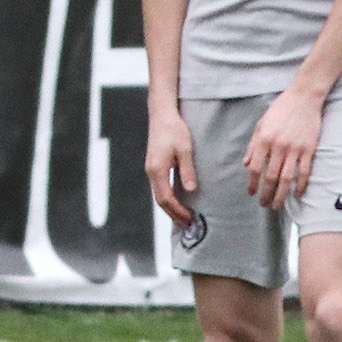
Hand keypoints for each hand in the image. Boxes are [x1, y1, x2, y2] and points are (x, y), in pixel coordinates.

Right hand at [144, 105, 198, 228]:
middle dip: (174, 215)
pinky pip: (160, 188)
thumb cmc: (175, 130)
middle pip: (161, 201)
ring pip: (159, 196)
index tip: (191, 220)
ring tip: (185, 218)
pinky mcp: (154, 167)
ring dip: (171, 209)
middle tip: (189, 226)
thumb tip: (191, 191)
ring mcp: (151, 170)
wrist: (162, 115)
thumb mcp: (185, 149)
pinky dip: (169, 199)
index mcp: (158, 170)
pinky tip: (178, 202)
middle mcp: (151, 172)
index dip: (178, 211)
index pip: (167, 198)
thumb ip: (187, 170)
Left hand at [244, 85, 323, 209]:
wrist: (303, 97)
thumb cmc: (280, 109)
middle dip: (266, 194)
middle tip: (264, 204)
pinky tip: (298, 194)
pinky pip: (305, 171)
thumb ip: (253, 145)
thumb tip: (246, 164)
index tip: (251, 192)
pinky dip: (302, 185)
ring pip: (287, 178)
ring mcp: (295, 149)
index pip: (255, 167)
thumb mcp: (261, 124)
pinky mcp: (309, 149)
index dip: (252, 183)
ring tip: (277, 205)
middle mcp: (278, 146)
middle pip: (271, 177)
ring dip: (282, 194)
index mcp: (264, 139)